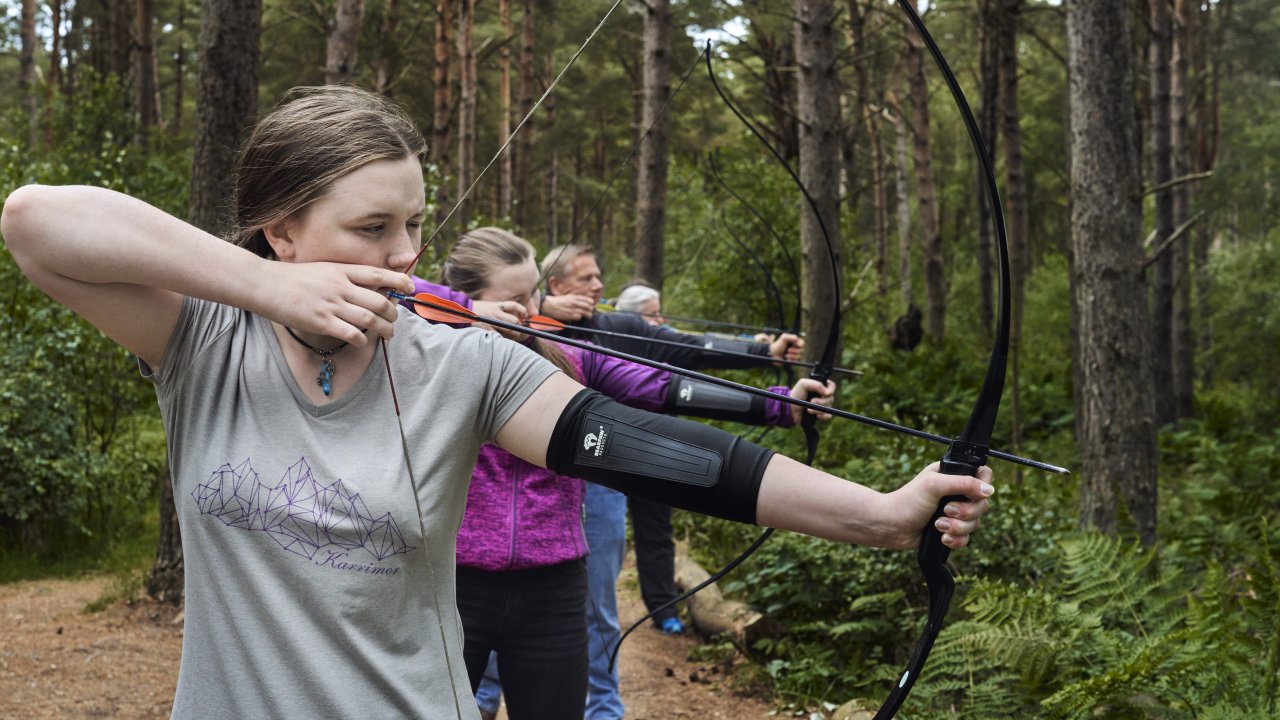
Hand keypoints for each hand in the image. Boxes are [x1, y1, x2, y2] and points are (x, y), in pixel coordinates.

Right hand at [261, 262, 413, 345]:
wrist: (264, 284)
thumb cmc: (292, 278)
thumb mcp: (322, 269)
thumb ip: (343, 276)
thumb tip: (366, 285)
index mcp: (341, 271)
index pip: (377, 274)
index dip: (398, 280)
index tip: (411, 288)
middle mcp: (340, 286)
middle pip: (379, 300)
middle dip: (393, 312)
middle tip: (394, 319)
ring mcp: (331, 304)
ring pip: (369, 318)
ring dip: (384, 329)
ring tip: (388, 334)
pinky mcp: (321, 321)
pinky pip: (350, 333)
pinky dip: (362, 339)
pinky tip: (363, 341)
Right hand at [473, 299, 529, 340]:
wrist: (462, 311)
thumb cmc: (476, 310)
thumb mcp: (489, 306)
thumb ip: (500, 310)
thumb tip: (513, 317)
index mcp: (497, 305)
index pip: (514, 305)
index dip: (522, 310)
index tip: (524, 316)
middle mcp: (496, 312)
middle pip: (515, 320)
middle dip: (518, 326)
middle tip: (518, 330)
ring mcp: (492, 321)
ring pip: (510, 329)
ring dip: (514, 334)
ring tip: (512, 335)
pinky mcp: (487, 328)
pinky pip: (499, 335)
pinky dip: (502, 338)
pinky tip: (501, 338)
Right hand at [539, 293, 596, 321]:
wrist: (549, 305)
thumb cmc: (558, 301)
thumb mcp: (568, 297)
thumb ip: (576, 299)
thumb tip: (584, 303)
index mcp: (575, 297)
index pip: (589, 300)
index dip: (592, 304)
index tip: (591, 306)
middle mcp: (575, 302)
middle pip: (590, 307)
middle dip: (591, 310)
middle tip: (590, 312)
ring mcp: (573, 309)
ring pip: (586, 313)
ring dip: (588, 315)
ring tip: (587, 316)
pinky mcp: (570, 315)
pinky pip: (579, 317)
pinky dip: (579, 318)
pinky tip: (577, 317)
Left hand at [769, 333, 803, 361]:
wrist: (772, 354)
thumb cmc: (777, 345)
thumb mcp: (783, 338)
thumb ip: (791, 337)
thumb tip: (797, 339)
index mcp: (794, 342)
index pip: (802, 343)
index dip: (801, 344)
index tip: (798, 345)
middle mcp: (795, 348)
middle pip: (801, 350)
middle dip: (795, 350)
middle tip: (788, 350)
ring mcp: (794, 354)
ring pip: (798, 356)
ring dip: (792, 356)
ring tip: (785, 355)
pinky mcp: (792, 360)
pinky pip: (795, 361)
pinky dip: (791, 360)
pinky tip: (786, 359)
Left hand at [788, 378, 835, 424]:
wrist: (790, 409)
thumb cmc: (796, 394)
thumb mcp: (803, 384)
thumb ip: (816, 384)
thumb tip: (828, 393)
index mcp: (820, 387)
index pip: (832, 386)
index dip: (831, 389)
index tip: (825, 393)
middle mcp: (823, 396)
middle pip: (831, 398)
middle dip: (821, 401)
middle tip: (811, 402)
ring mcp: (823, 405)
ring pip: (829, 407)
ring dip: (818, 409)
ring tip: (808, 410)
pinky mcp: (821, 414)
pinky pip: (828, 416)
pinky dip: (823, 416)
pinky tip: (816, 416)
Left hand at [882, 464, 993, 550]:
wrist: (891, 526)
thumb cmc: (907, 501)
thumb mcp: (934, 485)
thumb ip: (963, 483)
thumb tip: (989, 490)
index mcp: (953, 475)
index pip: (983, 475)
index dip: (984, 485)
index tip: (974, 494)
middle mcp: (957, 493)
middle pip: (983, 504)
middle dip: (966, 511)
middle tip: (946, 510)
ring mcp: (955, 513)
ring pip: (976, 523)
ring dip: (958, 527)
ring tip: (938, 525)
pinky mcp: (951, 531)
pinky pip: (967, 539)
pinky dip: (955, 540)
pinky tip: (941, 538)